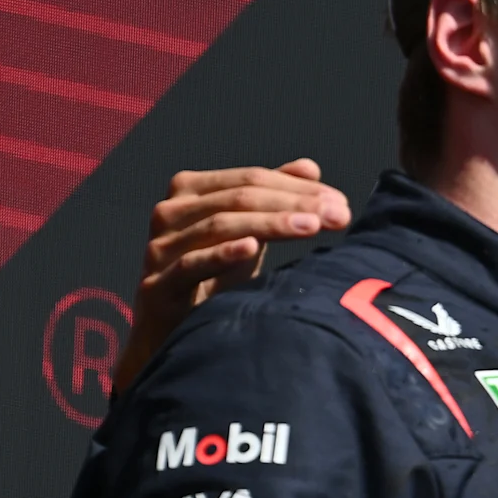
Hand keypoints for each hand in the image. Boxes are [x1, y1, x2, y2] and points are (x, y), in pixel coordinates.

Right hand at [125, 161, 351, 389]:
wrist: (172, 328)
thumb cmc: (214, 275)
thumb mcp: (248, 232)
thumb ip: (274, 197)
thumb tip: (309, 168)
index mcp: (191, 190)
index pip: (251, 178)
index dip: (297, 188)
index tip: (339, 202)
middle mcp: (171, 212)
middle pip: (240, 198)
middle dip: (293, 204)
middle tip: (338, 214)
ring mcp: (161, 247)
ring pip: (219, 225)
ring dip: (270, 224)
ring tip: (312, 227)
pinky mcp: (158, 285)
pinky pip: (192, 264)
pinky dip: (223, 254)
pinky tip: (253, 248)